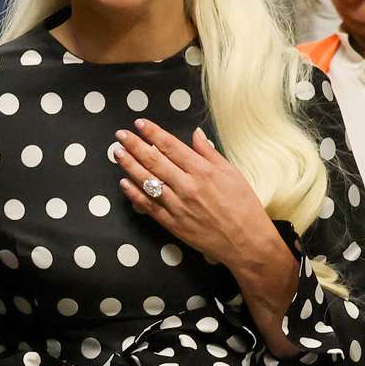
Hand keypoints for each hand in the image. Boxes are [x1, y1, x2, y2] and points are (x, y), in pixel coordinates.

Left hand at [115, 119, 299, 353]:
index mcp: (203, 171)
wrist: (246, 242)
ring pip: (147, 181)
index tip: (139, 124)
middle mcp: (187, 186)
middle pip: (154, 161)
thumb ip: (210, 153)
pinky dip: (134, 193)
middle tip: (121, 135)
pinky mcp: (172, 223)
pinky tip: (124, 182)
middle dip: (134, 145)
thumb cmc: (243, 206)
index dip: (152, 133)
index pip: (171, 146)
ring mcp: (177, 205)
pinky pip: (148, 205)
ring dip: (129, 165)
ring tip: (117, 153)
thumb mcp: (232, 173)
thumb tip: (195, 134)